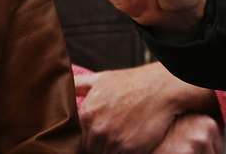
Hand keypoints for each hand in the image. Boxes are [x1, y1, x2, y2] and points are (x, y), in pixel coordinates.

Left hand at [75, 63, 216, 153]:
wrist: (162, 87)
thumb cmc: (133, 83)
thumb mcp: (102, 79)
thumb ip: (80, 85)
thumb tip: (63, 84)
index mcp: (86, 113)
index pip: (77, 139)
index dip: (86, 139)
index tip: (96, 135)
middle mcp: (96, 128)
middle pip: (90, 149)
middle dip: (98, 146)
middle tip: (113, 135)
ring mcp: (112, 140)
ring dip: (110, 150)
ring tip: (121, 139)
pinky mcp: (128, 149)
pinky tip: (130, 143)